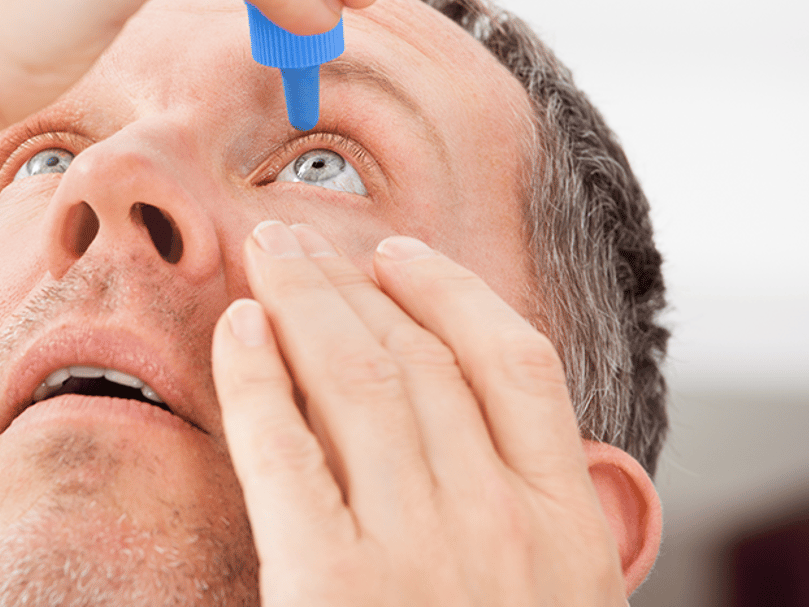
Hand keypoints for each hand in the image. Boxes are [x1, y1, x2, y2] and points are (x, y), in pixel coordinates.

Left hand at [212, 222, 632, 603]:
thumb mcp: (566, 602)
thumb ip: (556, 524)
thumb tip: (535, 450)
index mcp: (570, 527)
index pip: (516, 364)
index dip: (450, 290)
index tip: (400, 252)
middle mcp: (499, 521)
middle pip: (421, 356)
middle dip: (352, 281)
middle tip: (303, 239)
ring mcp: (415, 550)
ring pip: (355, 378)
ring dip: (304, 300)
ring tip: (269, 258)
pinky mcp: (329, 584)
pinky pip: (281, 449)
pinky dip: (254, 377)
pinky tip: (238, 329)